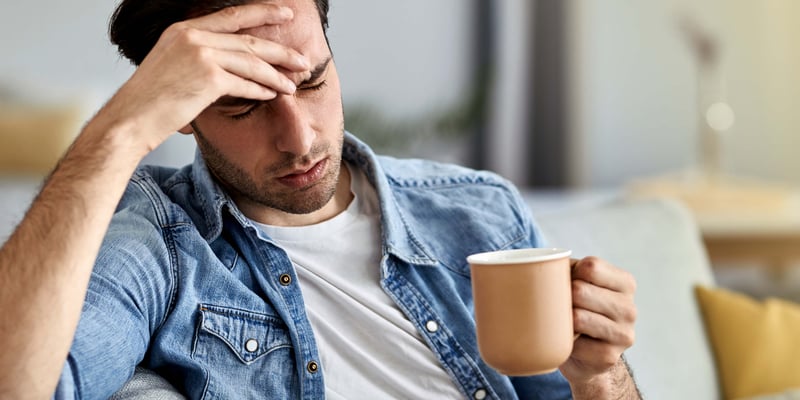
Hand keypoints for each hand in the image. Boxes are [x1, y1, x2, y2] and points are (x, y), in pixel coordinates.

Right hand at [94, 3, 309, 151]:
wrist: (129, 120)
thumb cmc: (150, 101)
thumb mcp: (171, 64)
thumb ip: (198, 56)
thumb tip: (229, 64)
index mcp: (183, 29)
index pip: (232, 15)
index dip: (262, 12)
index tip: (285, 12)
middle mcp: (192, 36)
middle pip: (250, 40)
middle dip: (281, 51)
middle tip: (302, 59)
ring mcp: (200, 55)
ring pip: (252, 63)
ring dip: (277, 76)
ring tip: (293, 84)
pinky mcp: (207, 78)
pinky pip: (245, 84)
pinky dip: (262, 90)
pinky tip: (274, 95)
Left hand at [559, 257, 636, 386]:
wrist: (587, 356)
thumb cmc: (578, 309)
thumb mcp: (578, 282)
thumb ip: (567, 268)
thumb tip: (545, 265)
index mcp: (625, 284)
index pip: (591, 266)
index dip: (569, 273)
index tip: (566, 283)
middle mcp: (630, 308)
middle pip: (580, 290)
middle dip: (562, 297)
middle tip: (560, 306)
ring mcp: (623, 334)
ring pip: (578, 317)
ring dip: (562, 320)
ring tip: (563, 322)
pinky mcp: (610, 356)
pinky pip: (574, 344)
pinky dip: (563, 342)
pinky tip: (569, 342)